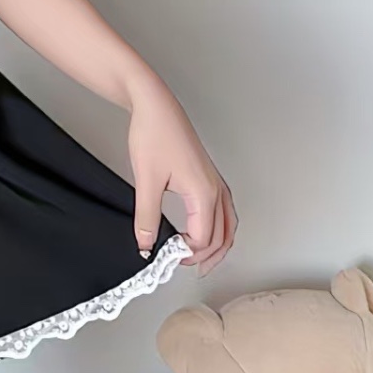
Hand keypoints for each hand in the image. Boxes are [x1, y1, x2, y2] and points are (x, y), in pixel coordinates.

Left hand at [128, 86, 235, 275]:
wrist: (155, 105)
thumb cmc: (154, 134)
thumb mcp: (146, 180)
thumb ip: (146, 216)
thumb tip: (145, 244)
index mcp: (204, 193)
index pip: (203, 239)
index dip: (186, 255)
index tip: (166, 260)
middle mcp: (215, 189)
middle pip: (221, 237)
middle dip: (205, 257)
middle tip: (183, 267)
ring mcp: (215, 182)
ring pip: (227, 225)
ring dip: (217, 246)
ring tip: (199, 260)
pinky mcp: (209, 176)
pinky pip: (223, 211)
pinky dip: (218, 229)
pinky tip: (203, 232)